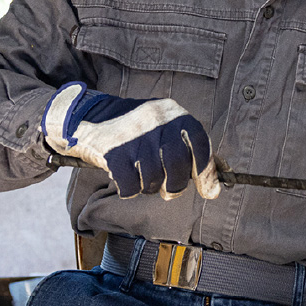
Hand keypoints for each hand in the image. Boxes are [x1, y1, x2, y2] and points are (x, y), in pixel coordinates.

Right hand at [41, 81, 220, 200]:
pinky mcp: (113, 152)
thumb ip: (189, 150)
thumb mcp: (166, 127)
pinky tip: (126, 180)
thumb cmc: (138, 130)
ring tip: (142, 178)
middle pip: (178, 167)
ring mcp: (134, 136)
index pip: (200, 146)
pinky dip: (129, 190)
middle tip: (168, 190)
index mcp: (175, 113)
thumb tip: (214, 188)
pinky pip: (130, 186)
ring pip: (153, 180)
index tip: (210, 192)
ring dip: (149, 187)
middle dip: (176, 186)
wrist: (91, 116)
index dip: (206, 173)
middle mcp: (157, 121)